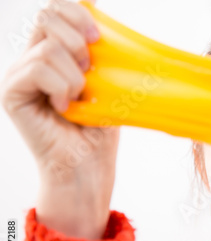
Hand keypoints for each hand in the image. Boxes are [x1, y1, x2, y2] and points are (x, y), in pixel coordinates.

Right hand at [0, 0, 119, 238]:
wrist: (88, 164)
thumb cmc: (99, 128)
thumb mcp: (107, 82)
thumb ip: (98, 51)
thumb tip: (99, 10)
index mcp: (55, 53)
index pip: (56, 9)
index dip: (77, 12)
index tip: (98, 36)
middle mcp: (33, 59)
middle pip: (47, 16)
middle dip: (78, 40)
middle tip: (89, 71)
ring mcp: (20, 74)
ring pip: (48, 47)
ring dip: (75, 76)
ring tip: (78, 99)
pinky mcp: (13, 92)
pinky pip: (38, 68)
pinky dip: (61, 87)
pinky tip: (64, 107)